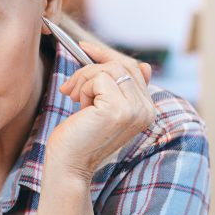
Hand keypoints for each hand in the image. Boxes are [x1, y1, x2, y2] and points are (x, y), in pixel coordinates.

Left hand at [47, 40, 156, 181]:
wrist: (68, 167)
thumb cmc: (79, 138)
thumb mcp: (103, 108)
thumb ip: (119, 87)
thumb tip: (144, 65)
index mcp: (147, 110)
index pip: (135, 68)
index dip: (108, 55)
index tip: (84, 47)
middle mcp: (147, 110)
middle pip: (122, 65)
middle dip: (90, 68)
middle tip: (70, 88)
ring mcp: (135, 110)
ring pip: (109, 69)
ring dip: (84, 79)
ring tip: (73, 99)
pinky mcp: (118, 110)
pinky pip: (98, 78)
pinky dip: (82, 88)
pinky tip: (78, 107)